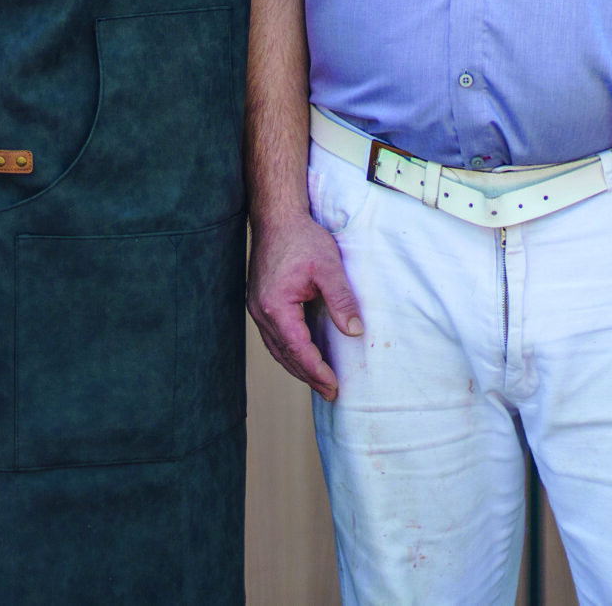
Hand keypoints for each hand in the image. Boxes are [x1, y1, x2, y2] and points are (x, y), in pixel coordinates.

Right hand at [247, 211, 362, 400]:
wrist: (277, 218)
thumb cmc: (302, 239)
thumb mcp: (329, 267)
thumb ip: (341, 299)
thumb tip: (354, 331)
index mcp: (276, 306)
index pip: (298, 349)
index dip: (317, 370)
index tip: (334, 386)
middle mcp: (261, 312)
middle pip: (285, 355)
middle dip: (308, 376)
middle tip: (330, 392)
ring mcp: (257, 308)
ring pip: (277, 348)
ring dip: (297, 366)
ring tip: (319, 381)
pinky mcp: (260, 302)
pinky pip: (274, 336)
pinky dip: (289, 351)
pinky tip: (302, 355)